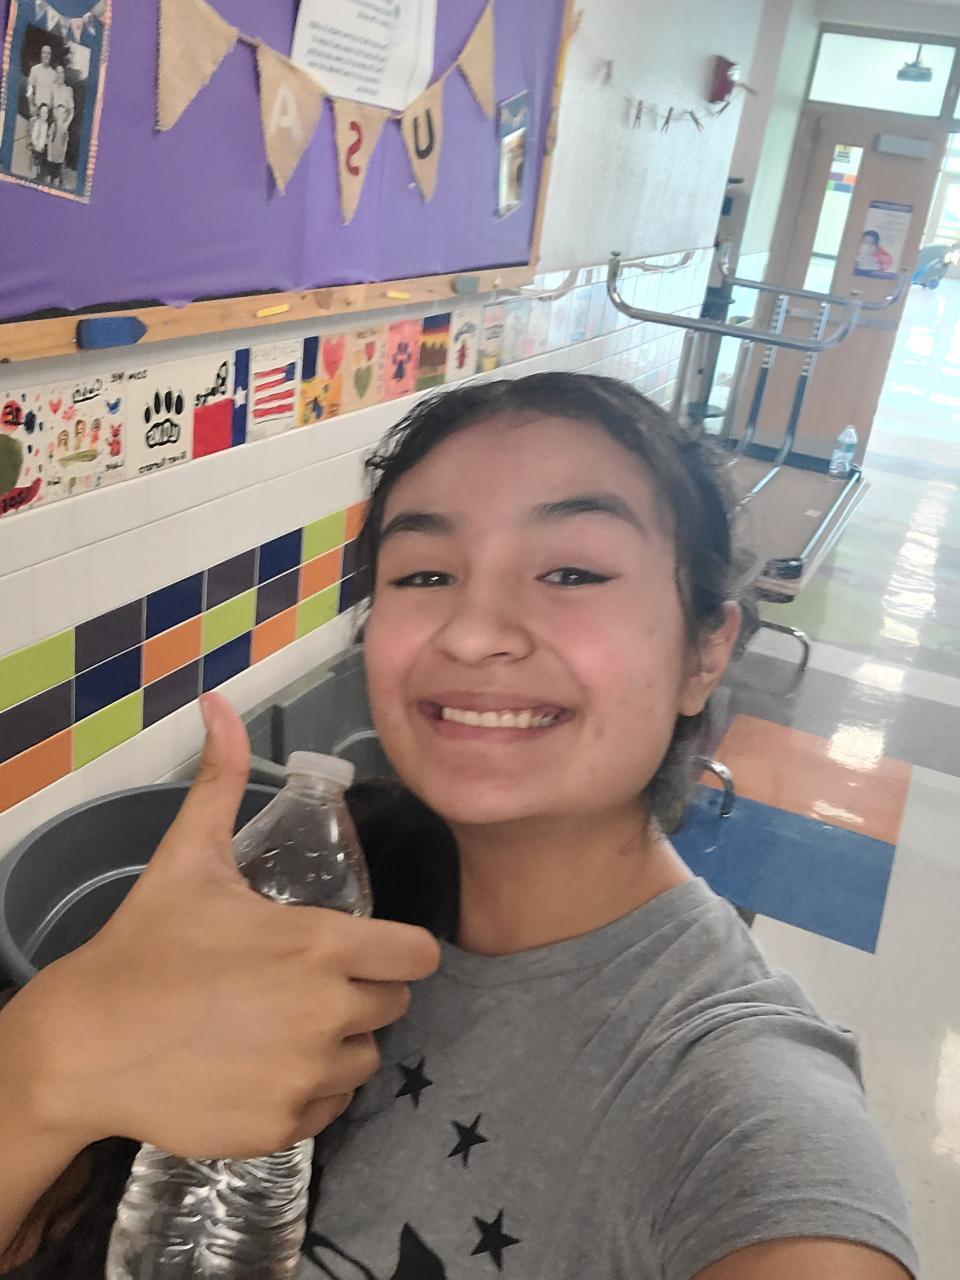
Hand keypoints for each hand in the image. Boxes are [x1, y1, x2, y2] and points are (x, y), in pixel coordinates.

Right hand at [0, 694, 440, 1159]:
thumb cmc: (146, 945)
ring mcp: (306, 1076)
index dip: (398, 948)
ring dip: (339, 1044)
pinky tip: (261, 1069)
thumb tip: (219, 704)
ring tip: (281, 1027)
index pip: (419, 954)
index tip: (366, 948)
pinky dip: (306, 1093)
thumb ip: (221, 780)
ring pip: (364, 1059)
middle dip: (363, 991)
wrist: (84, 1043)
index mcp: (320, 945)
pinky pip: (329, 1109)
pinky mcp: (282, 1127)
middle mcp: (328, 1013)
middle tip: (306, 985)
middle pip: (394, 1004)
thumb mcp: (188, 857)